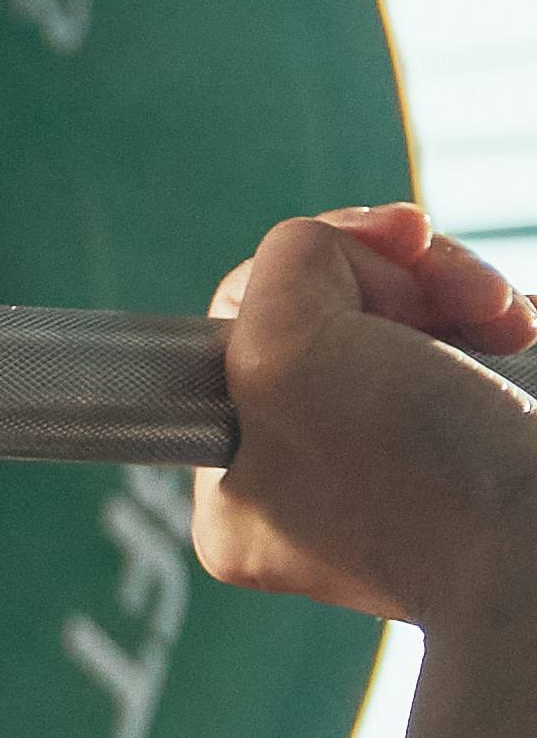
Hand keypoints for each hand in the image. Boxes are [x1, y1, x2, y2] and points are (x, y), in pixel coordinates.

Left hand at [194, 206, 536, 636]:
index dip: (331, 261)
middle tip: (471, 306)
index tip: (398, 254)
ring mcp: (387, 462)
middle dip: (410, 277)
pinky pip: (463, 342)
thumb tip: (334, 250)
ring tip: (507, 322)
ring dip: (464, 291)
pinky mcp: (465, 445)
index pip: (248, 313)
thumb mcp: (285, 351)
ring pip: (408, 313)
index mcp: (230, 487)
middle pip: (332, 306)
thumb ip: (282, 271)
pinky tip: (520, 332)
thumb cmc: (420, 468)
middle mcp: (299, 478)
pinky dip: (498, 320)